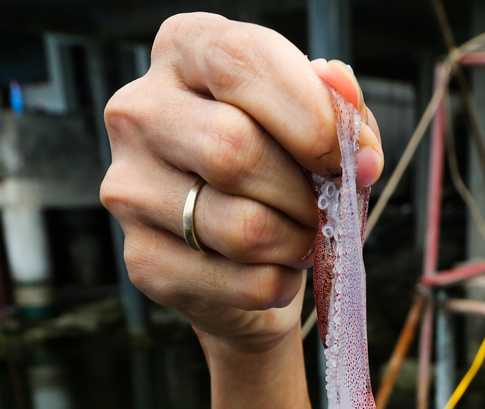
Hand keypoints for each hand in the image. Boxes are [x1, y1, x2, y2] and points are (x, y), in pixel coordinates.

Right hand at [99, 15, 383, 350]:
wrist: (239, 254)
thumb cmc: (280, 168)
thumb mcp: (315, 121)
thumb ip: (336, 103)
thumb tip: (342, 88)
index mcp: (182, 51)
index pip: (240, 62)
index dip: (311, 113)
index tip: (353, 158)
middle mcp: (139, 112)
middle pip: (233, 148)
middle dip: (304, 191)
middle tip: (327, 208)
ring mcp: (131, 189)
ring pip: (242, 226)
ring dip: (298, 241)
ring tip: (304, 237)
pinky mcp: (144, 261)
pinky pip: (243, 282)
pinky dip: (282, 282)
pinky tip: (276, 267)